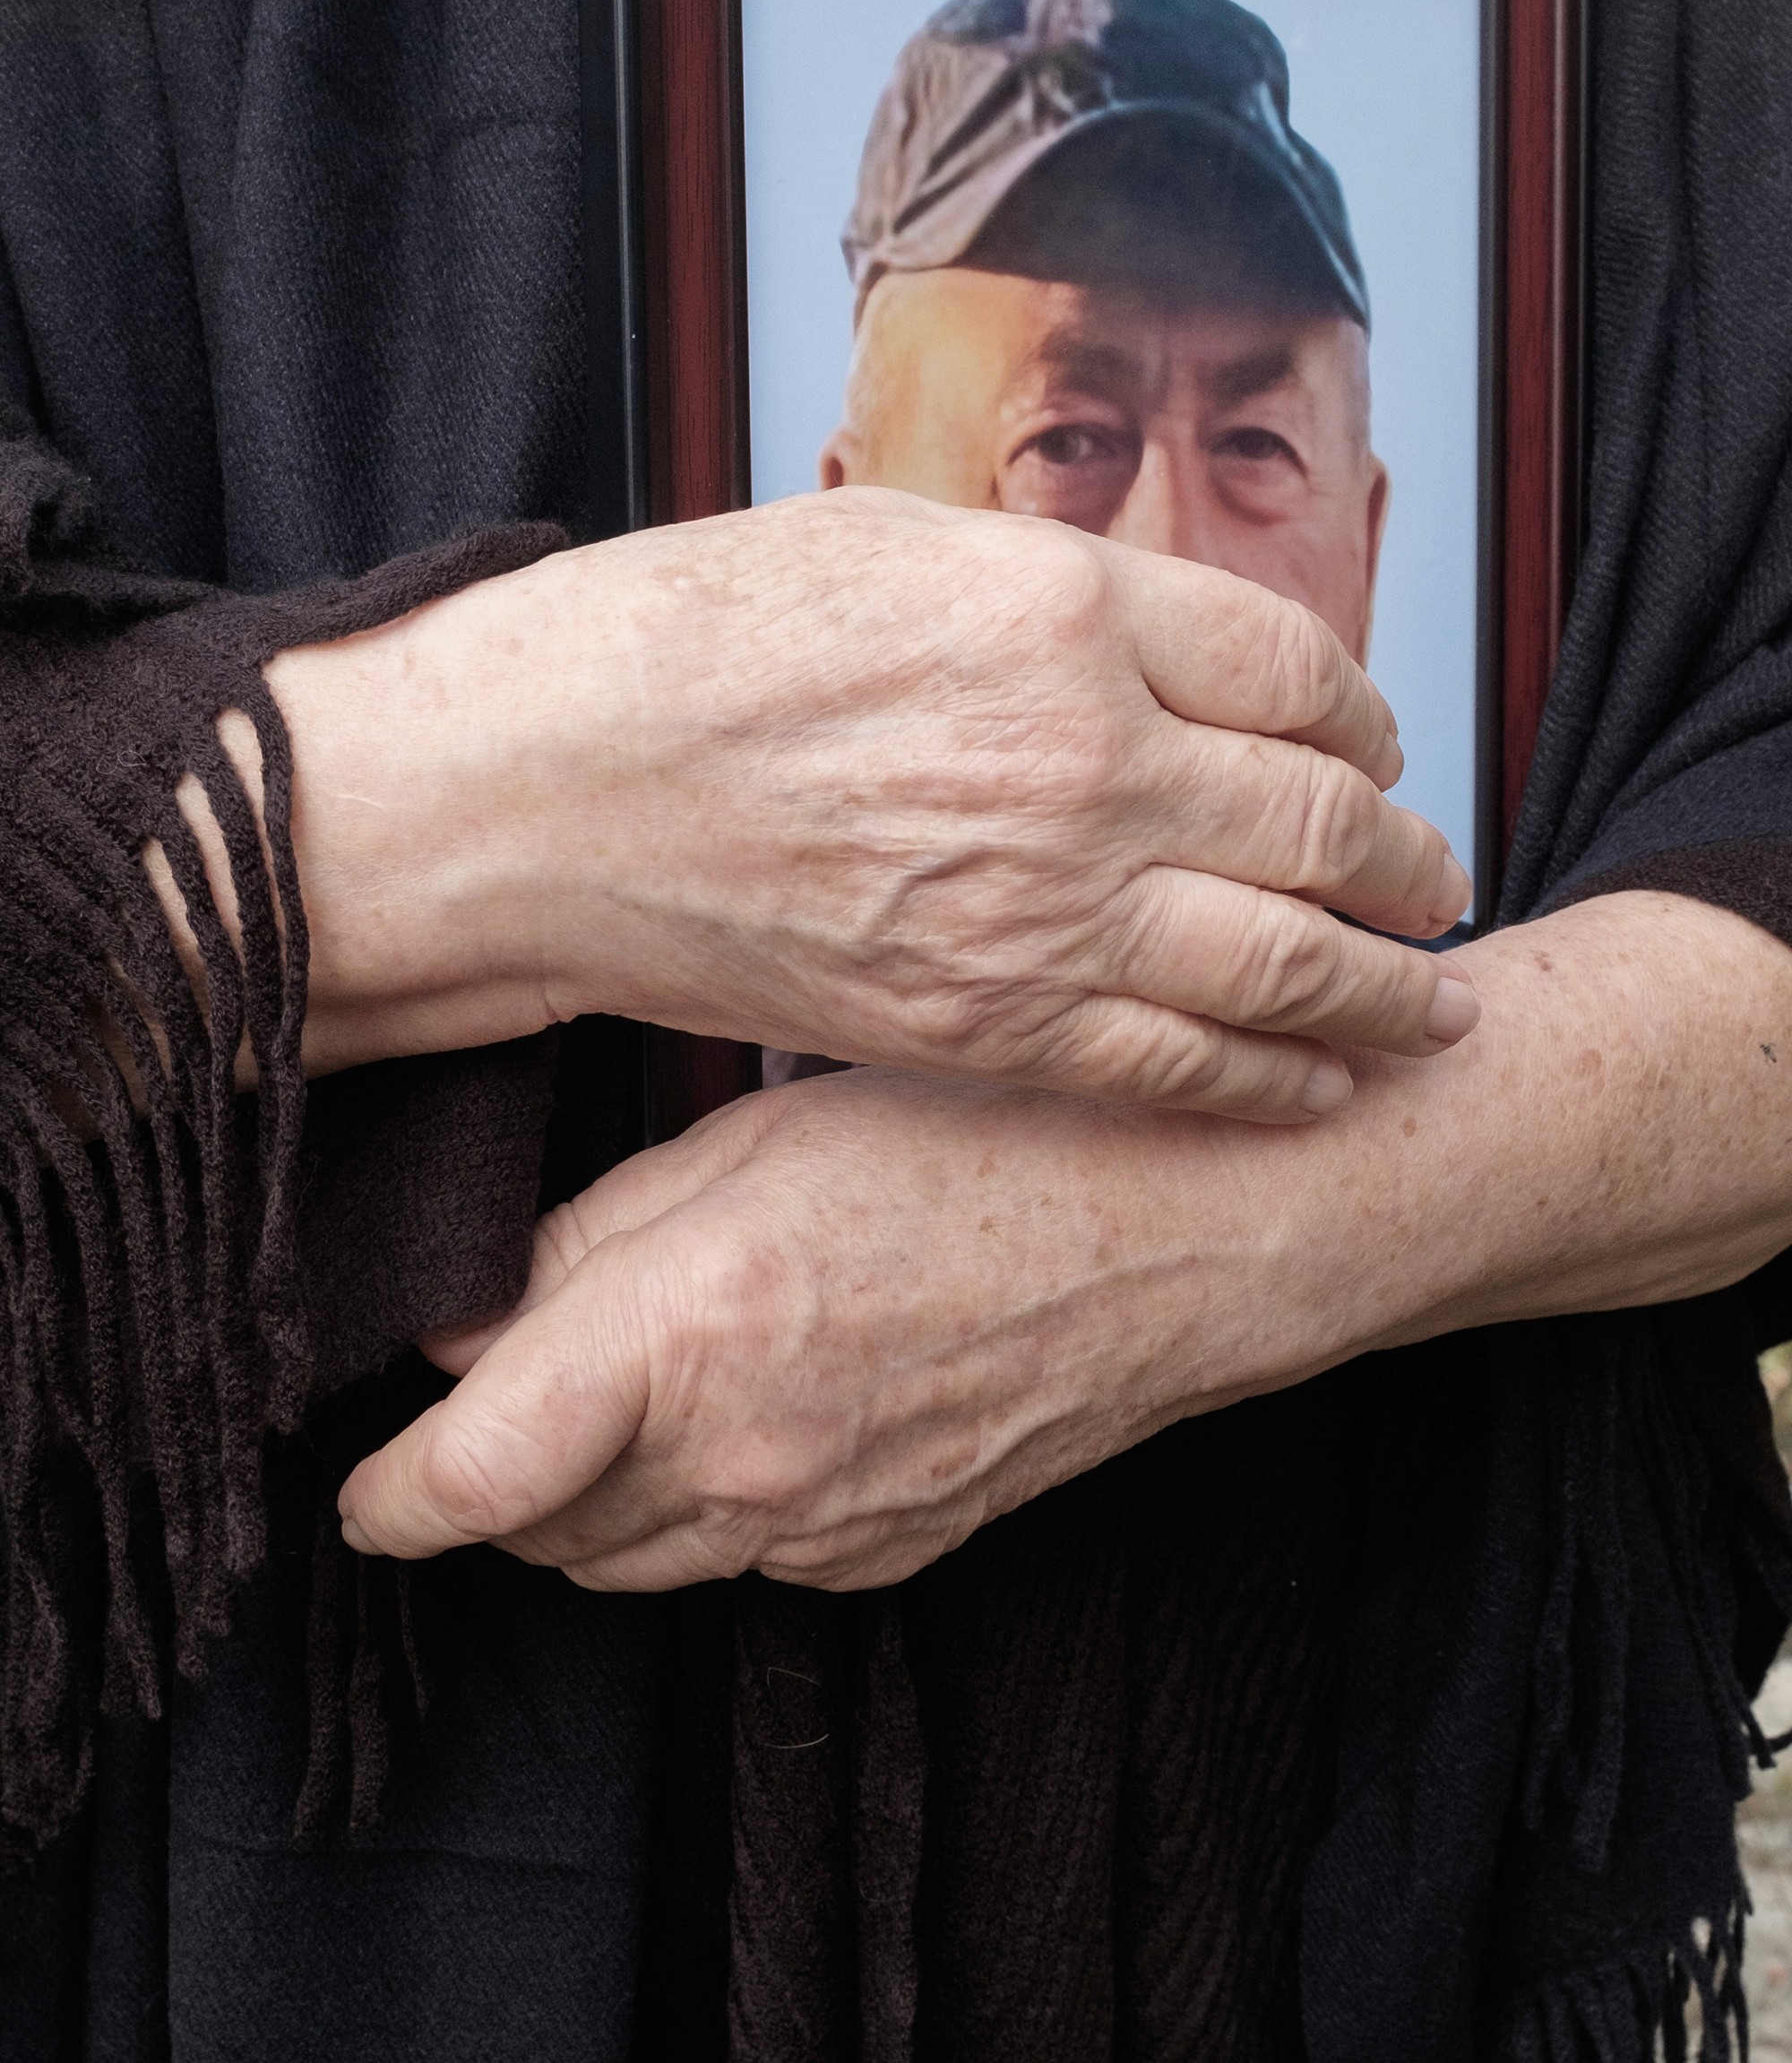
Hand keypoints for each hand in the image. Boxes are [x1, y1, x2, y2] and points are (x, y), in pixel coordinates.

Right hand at [269, 490, 1472, 1119]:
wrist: (537, 793)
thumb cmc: (682, 643)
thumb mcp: (889, 547)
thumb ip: (1049, 595)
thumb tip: (1156, 637)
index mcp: (1064, 607)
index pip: (1295, 666)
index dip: (1360, 713)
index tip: (1370, 741)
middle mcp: (1083, 755)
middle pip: (1321, 817)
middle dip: (1402, 855)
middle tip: (1435, 874)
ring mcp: (1039, 903)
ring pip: (1283, 960)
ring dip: (1381, 984)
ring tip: (1430, 999)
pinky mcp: (981, 1022)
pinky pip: (1174, 1067)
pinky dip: (1269, 1081)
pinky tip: (1318, 1087)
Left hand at [342, 1067, 1266, 1592]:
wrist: (1192, 1233)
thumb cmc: (986, 1141)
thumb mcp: (755, 1135)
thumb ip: (590, 1241)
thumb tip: (470, 1326)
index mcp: (689, 1334)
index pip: (468, 1484)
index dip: (387, 1498)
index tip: (362, 1487)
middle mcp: (744, 1460)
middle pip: (540, 1536)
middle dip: (493, 1479)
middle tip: (510, 1381)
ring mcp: (823, 1525)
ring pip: (637, 1561)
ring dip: (595, 1501)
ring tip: (635, 1385)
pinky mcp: (890, 1553)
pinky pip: (745, 1559)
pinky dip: (710, 1508)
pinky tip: (759, 1409)